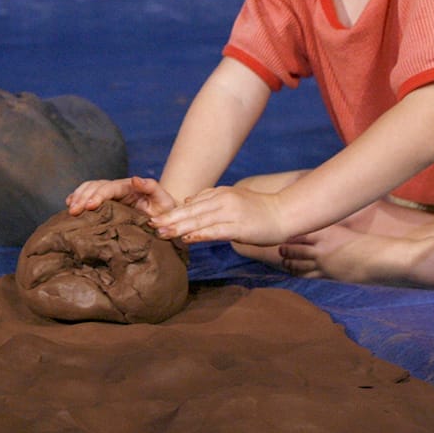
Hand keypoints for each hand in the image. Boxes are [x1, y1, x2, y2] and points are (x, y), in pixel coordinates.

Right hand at [66, 175, 176, 217]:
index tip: (88, 206)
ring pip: (89, 189)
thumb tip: (134, 178)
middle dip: (82, 197)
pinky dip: (78, 197)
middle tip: (73, 211)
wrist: (166, 217)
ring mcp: (112, 194)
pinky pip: (89, 196)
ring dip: (77, 197)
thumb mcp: (163, 199)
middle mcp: (118, 188)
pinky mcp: (108, 202)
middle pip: (95, 187)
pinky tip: (70, 205)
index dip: (97, 195)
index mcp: (129, 187)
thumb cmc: (165, 210)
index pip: (109, 188)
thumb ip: (151, 187)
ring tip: (70, 209)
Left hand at [149, 184, 284, 246]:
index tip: (153, 217)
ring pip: (199, 220)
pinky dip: (199, 234)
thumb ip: (211, 200)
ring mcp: (230, 212)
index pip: (190, 204)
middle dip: (168, 219)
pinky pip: (215, 231)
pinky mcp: (239, 226)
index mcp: (219, 194)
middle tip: (149, 225)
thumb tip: (189, 202)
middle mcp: (222, 200)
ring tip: (161, 233)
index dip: (171, 212)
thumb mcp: (232, 200)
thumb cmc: (258, 211)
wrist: (284, 213)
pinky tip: (187, 239)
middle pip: (190, 211)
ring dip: (178, 227)